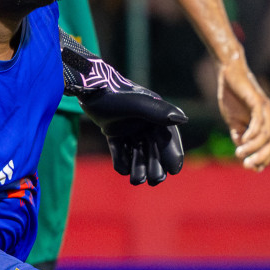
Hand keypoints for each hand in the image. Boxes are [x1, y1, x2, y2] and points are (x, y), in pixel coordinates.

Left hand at [60, 33, 186, 184]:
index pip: (168, 137)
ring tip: (136, 180)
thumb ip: (157, 112)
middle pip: (153, 148)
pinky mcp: (114, 131)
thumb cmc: (112, 95)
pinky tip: (122, 169)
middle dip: (154, 165)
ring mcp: (129, 126)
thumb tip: (182, 119)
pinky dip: (122, 159)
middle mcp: (144, 120)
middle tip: (154, 180)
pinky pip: (121, 149)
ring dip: (138, 166)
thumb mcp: (136, 104)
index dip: (172, 153)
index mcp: (155, 113)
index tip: (174, 170)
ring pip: (137, 151)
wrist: (86, 89)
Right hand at [217, 62, 269, 170]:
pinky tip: (244, 140)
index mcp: (265, 122)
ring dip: (253, 148)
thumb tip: (242, 152)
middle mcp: (269, 116)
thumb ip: (239, 135)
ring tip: (240, 153)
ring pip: (265, 135)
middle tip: (247, 165)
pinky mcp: (257, 101)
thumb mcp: (234, 120)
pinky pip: (259, 121)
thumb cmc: (232, 95)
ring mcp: (265, 109)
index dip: (263, 159)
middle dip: (262, 158)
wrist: (229, 72)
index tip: (250, 167)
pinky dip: (253, 133)